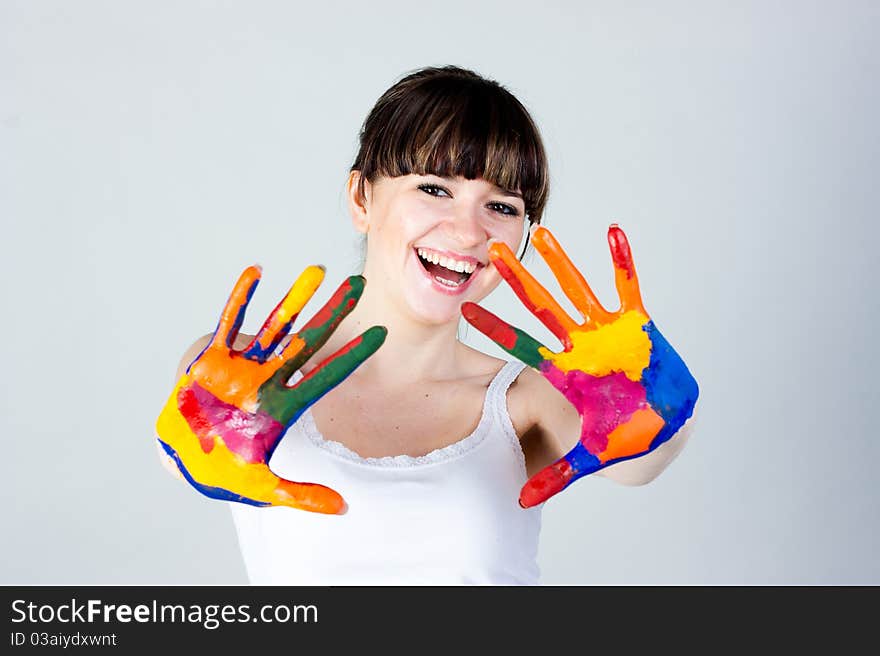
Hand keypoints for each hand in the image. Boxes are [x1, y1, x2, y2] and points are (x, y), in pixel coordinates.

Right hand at [155, 265, 385, 512]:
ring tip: (318, 270)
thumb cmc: (223, 472)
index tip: (381, 333)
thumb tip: (343, 508)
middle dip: (334, 313)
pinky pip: (229, 322)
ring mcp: (243, 366)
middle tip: (359, 284)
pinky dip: (241, 298)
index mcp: (286, 405)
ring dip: (296, 298)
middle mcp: (270, 379)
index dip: (354, 354)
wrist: (181, 458)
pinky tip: (257, 271)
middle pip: (310, 340)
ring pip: (276, 325)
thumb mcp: (263, 489)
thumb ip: (301, 496)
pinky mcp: (212, 359)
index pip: (329, 374)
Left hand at [461, 225, 697, 507]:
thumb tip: (522, 503)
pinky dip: (623, 261)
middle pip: (542, 306)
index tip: (463, 305)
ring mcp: (607, 331)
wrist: (666, 426)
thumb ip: (557, 475)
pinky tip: (613, 233)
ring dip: (562, 262)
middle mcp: (580, 345)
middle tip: (488, 251)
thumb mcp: (589, 458)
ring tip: (541, 232)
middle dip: (517, 280)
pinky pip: (628, 287)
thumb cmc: (626, 438)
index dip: (493, 326)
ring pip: (578, 290)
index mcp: (565, 371)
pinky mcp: (638, 325)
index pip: (521, 344)